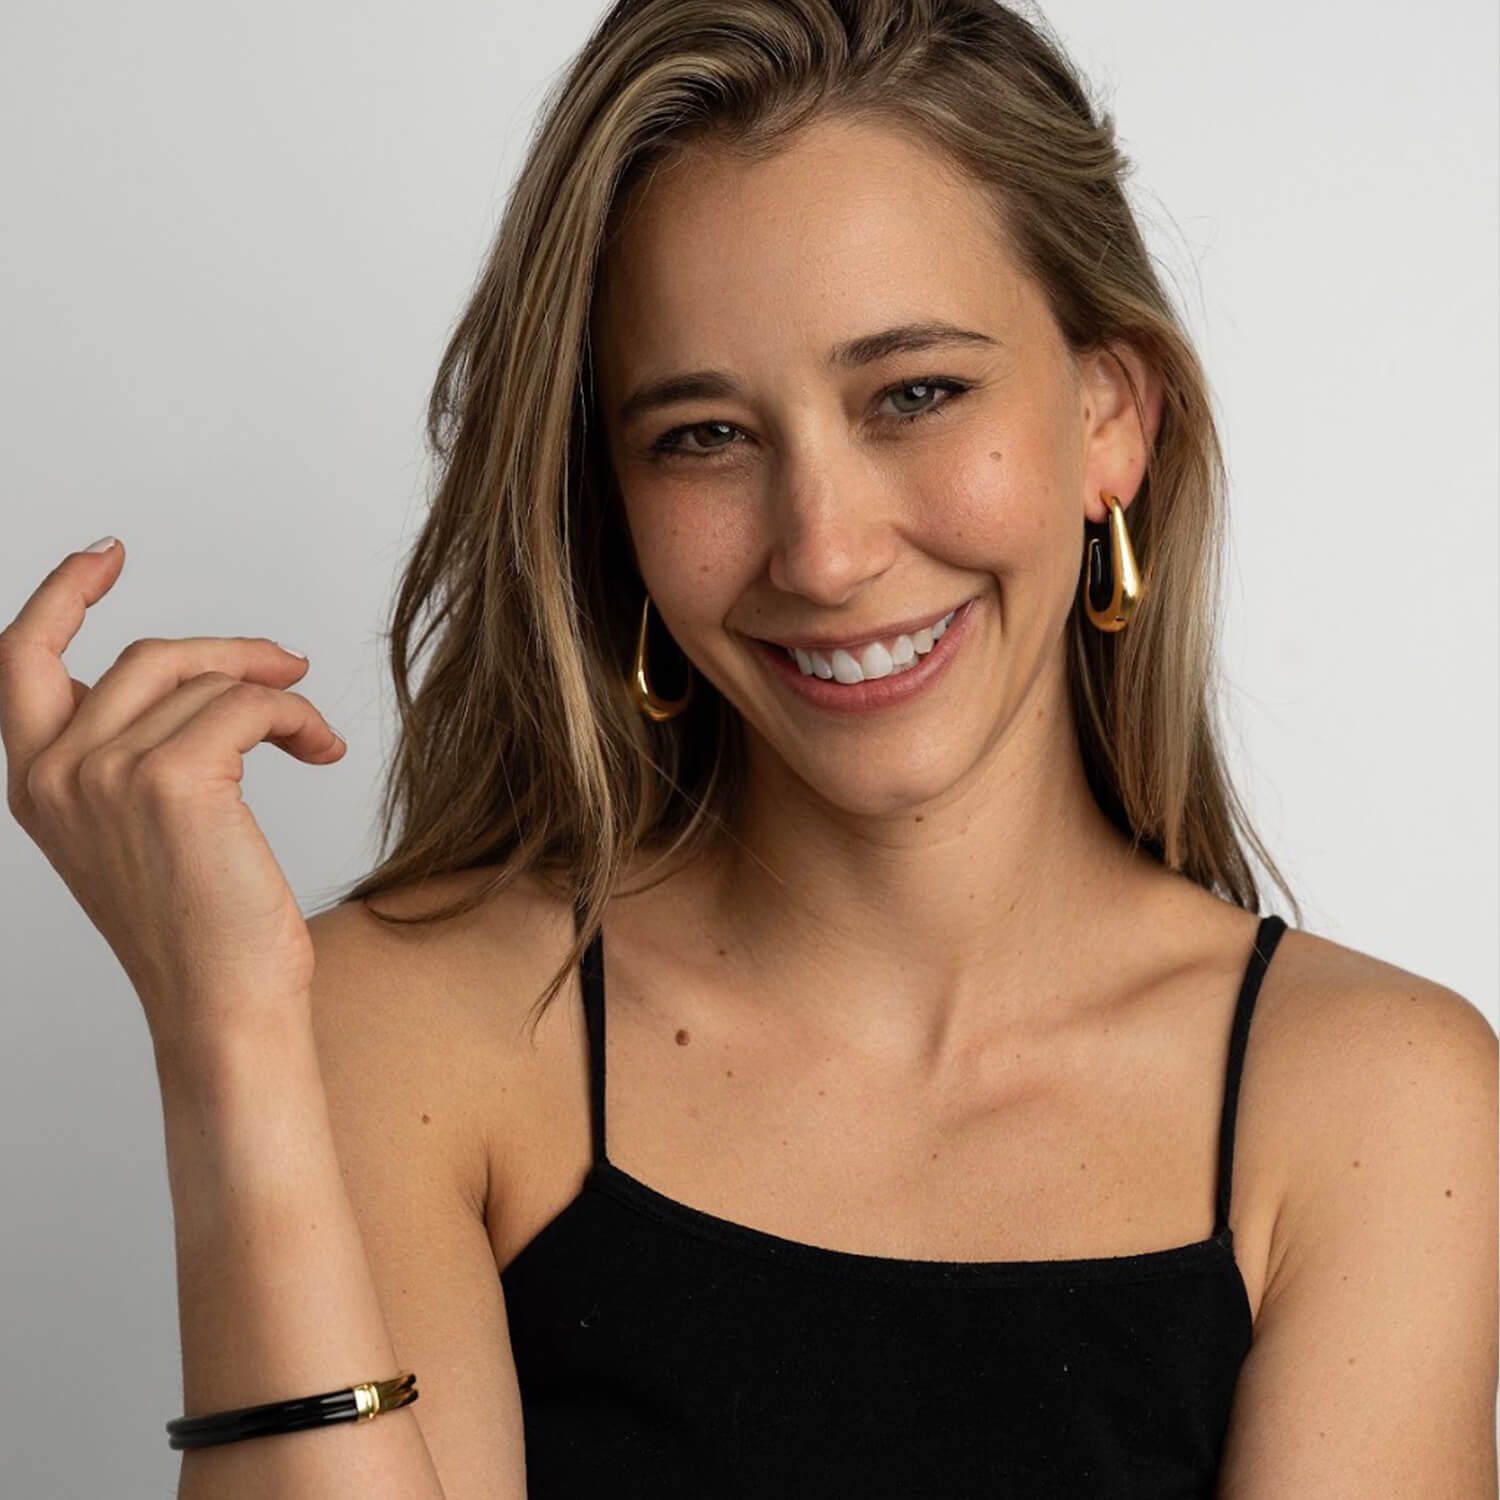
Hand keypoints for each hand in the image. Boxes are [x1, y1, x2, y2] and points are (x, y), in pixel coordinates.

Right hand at [0, 538, 346, 1056]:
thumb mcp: (139, 833)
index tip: (109, 554)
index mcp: (34, 783)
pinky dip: (299, 717)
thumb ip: (133, 756)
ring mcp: (107, 773)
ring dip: (278, 697)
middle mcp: (55, 773)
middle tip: (288, 667)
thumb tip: (203, 682)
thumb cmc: (199, 929)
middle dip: (229, 652)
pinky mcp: (174, 779)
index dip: (63, 593)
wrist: (223, 1005)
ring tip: (313, 736)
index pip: (20, 658)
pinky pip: (251, 704)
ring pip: (209, 681)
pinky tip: (322, 750)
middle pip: (148, 656)